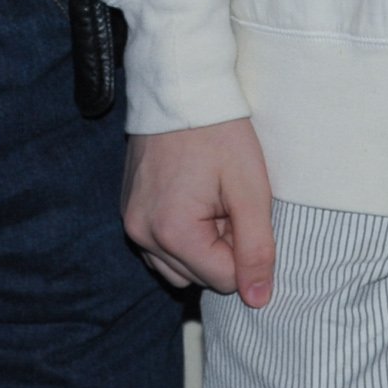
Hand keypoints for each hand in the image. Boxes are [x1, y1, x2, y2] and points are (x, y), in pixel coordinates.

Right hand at [123, 118, 276, 306]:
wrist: (180, 87)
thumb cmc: (220, 132)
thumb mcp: (250, 189)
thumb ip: (257, 249)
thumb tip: (258, 300)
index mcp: (172, 232)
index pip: (224, 279)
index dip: (244, 248)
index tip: (242, 207)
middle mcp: (142, 235)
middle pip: (199, 277)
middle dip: (222, 246)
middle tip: (228, 200)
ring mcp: (131, 223)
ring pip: (178, 267)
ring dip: (202, 244)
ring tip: (211, 198)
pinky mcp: (129, 210)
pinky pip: (160, 247)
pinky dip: (182, 235)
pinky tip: (193, 198)